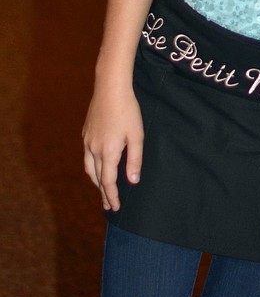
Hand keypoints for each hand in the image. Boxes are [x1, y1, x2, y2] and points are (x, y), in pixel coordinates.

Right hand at [82, 85, 144, 211]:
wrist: (110, 89)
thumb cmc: (128, 111)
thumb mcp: (137, 136)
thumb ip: (135, 160)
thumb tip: (132, 181)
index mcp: (108, 152)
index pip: (108, 182)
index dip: (112, 196)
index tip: (115, 208)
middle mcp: (94, 149)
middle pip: (96, 178)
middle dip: (103, 192)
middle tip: (108, 204)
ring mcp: (88, 141)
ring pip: (89, 168)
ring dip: (96, 181)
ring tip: (102, 189)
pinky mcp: (86, 132)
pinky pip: (87, 155)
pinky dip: (92, 166)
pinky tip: (97, 165)